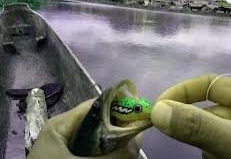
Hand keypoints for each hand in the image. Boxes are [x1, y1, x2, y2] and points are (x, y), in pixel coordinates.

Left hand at [27, 99, 142, 158]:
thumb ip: (115, 154)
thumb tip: (140, 137)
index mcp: (61, 124)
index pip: (95, 105)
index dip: (117, 108)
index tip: (137, 118)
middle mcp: (63, 130)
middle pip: (97, 121)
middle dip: (117, 129)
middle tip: (134, 138)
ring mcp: (64, 144)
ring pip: (96, 137)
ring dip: (112, 143)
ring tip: (127, 148)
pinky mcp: (67, 155)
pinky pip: (90, 149)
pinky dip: (103, 153)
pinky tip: (113, 158)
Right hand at [151, 75, 230, 158]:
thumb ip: (200, 128)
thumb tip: (157, 111)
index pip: (210, 85)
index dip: (182, 93)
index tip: (158, 110)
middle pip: (208, 116)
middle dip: (199, 133)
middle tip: (201, 149)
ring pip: (212, 140)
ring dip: (211, 152)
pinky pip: (221, 154)